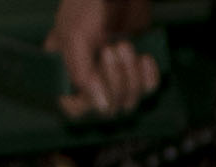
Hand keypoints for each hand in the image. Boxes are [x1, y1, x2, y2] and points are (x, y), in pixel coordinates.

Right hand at [48, 0, 156, 117]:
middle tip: (114, 48)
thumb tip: (101, 107)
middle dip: (115, 82)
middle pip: (107, 108)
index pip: (73, 107)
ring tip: (126, 45)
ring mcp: (115, 76)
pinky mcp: (136, 70)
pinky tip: (145, 57)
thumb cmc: (89, 4)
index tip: (96, 81)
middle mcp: (90, 77)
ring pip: (129, 101)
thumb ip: (81, 73)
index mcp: (66, 69)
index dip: (86, 104)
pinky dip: (149, 76)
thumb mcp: (75, 34)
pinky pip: (148, 90)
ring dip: (132, 77)